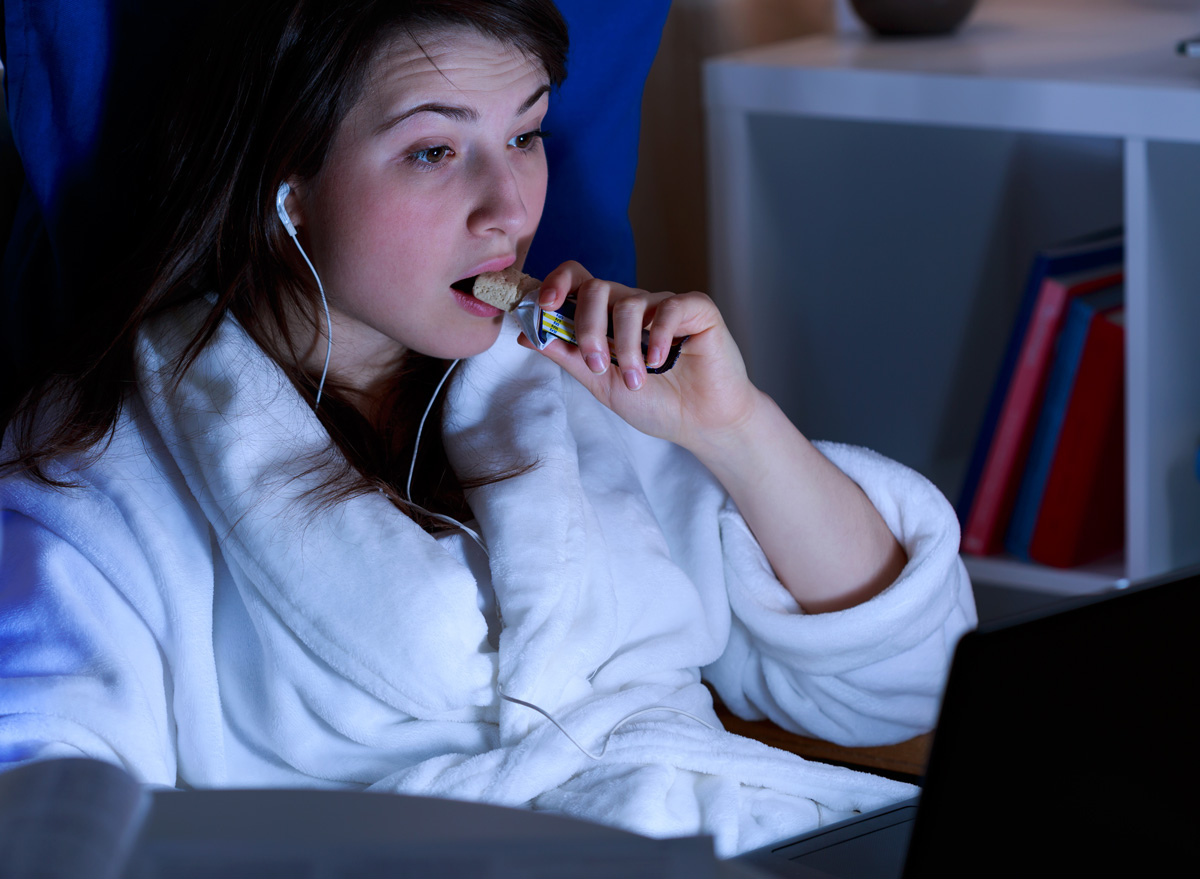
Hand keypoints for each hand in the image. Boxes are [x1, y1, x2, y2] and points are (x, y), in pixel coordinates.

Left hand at [518, 261, 763, 451]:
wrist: (701, 423)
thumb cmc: (655, 403)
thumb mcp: (601, 383)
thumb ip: (568, 356)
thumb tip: (525, 333)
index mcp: (607, 318)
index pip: (576, 280)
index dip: (555, 283)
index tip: (544, 307)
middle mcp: (633, 305)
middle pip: (595, 287)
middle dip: (587, 327)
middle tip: (597, 364)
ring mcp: (664, 304)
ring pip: (629, 303)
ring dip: (625, 347)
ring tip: (636, 380)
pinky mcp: (697, 309)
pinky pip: (669, 307)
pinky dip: (658, 336)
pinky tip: (659, 362)